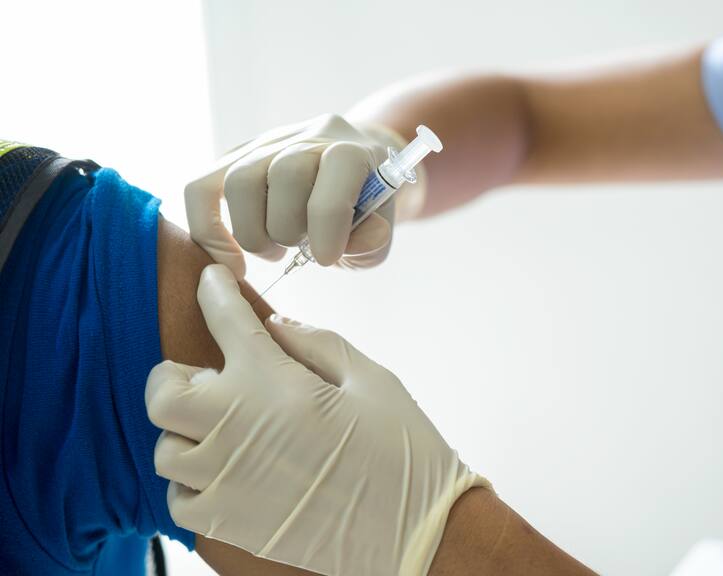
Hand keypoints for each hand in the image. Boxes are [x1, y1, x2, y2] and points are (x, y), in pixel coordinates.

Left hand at [145, 264, 485, 575]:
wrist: (418, 531)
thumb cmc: (401, 448)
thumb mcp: (370, 378)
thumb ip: (316, 342)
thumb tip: (274, 324)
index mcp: (274, 383)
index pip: (224, 319)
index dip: (214, 291)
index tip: (211, 281)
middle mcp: (236, 428)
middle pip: (163, 391)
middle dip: (176, 375)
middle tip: (207, 376)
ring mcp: (226, 481)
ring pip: (165, 448)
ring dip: (185, 431)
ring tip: (221, 428)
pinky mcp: (229, 525)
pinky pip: (179, 500)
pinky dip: (192, 481)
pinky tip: (226, 471)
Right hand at [185, 114, 411, 279]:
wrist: (346, 169)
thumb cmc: (363, 206)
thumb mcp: (380, 227)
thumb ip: (370, 240)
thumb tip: (342, 248)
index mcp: (351, 149)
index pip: (336, 168)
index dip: (329, 220)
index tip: (327, 259)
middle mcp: (306, 137)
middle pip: (284, 175)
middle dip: (289, 229)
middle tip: (298, 251)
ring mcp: (265, 145)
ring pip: (240, 181)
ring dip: (252, 232)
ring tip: (273, 251)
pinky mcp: (234, 160)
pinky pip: (200, 187)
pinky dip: (207, 227)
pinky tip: (227, 257)